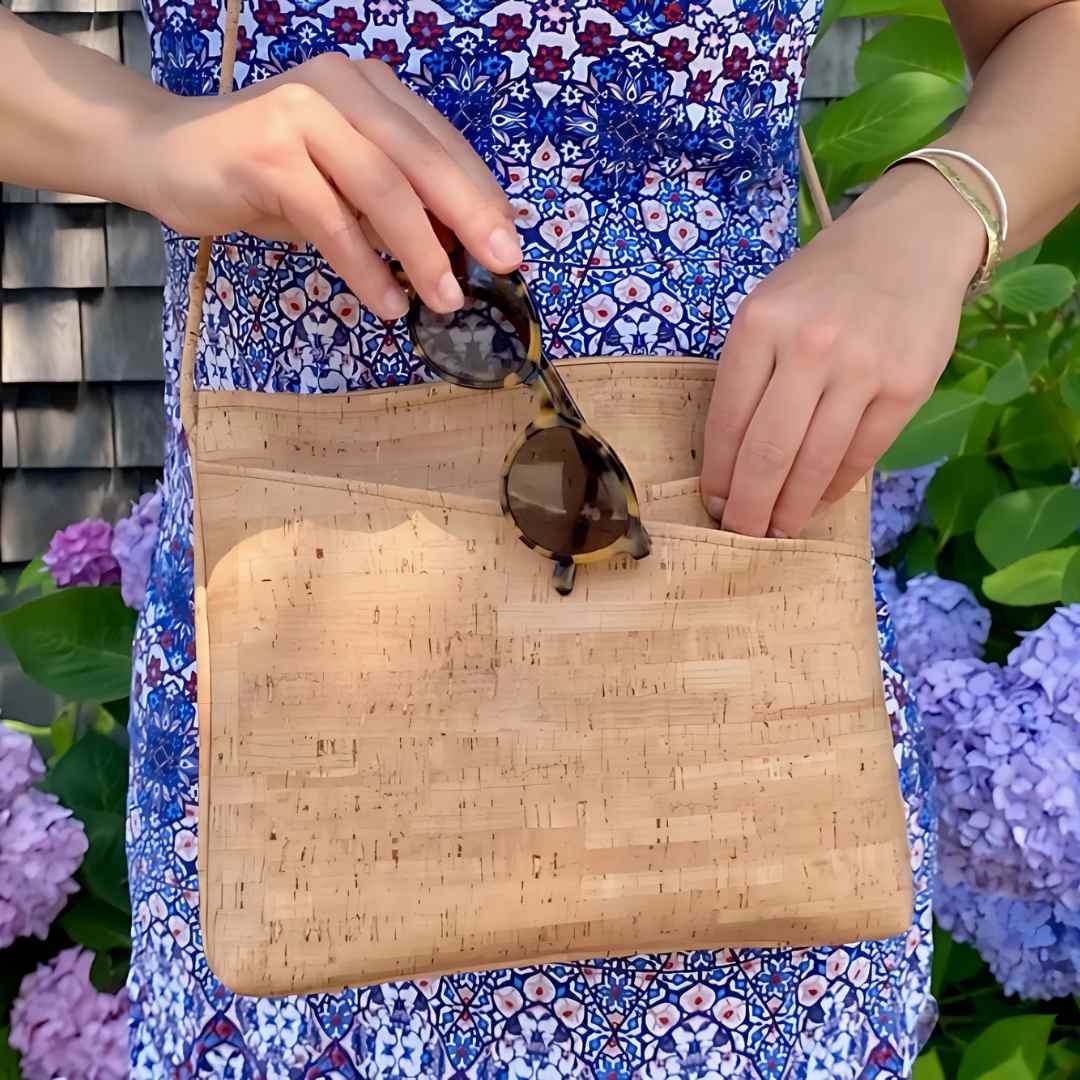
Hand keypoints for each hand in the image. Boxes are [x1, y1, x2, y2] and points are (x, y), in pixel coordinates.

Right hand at [133, 53, 520, 320]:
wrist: (167, 154)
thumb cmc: (267, 172)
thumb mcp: (343, 179)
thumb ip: (396, 199)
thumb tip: (464, 246)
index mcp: (370, 88)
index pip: (441, 143)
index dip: (481, 196)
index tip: (510, 244)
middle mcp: (342, 86)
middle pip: (423, 160)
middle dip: (471, 218)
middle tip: (504, 266)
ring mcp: (302, 114)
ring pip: (383, 190)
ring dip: (422, 253)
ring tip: (446, 300)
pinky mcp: (268, 154)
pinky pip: (333, 221)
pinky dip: (366, 268)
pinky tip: (388, 304)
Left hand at [699, 164, 986, 538]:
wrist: (912, 240)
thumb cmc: (824, 282)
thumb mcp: (769, 308)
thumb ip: (749, 374)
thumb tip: (733, 461)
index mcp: (759, 325)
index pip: (727, 421)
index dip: (719, 475)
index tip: (714, 504)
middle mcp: (809, 347)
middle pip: (768, 452)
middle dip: (749, 507)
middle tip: (740, 535)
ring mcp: (862, 368)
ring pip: (815, 463)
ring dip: (790, 509)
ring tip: (776, 531)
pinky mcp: (907, 388)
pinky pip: (861, 456)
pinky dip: (834, 487)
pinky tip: (817, 499)